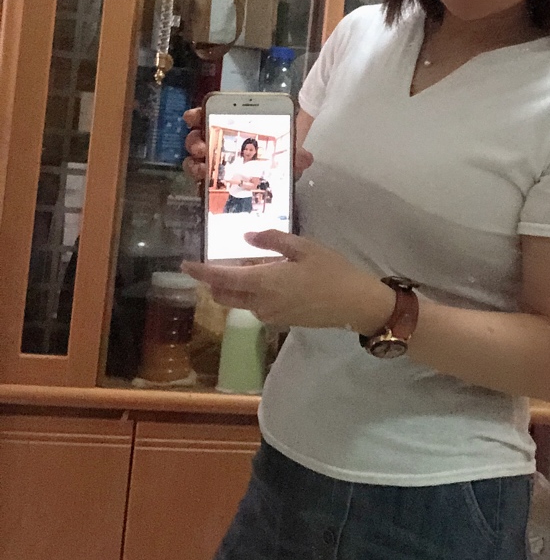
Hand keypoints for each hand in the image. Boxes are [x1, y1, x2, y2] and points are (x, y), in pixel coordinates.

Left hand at [181, 230, 393, 331]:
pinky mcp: (280, 321)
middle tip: (216, 262)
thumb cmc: (332, 271)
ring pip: (240, 302)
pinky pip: (256, 306)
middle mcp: (260, 303)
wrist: (355, 304)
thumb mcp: (304, 247)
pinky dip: (253, 293)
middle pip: (224, 295)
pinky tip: (270, 278)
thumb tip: (246, 238)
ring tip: (252, 265)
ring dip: (236, 287)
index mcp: (263, 283)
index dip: (200, 272)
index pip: (220, 278)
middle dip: (213, 282)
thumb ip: (272, 241)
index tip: (184, 264)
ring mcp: (269, 316)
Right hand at [182, 107, 313, 185]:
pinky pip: (199, 180)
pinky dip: (198, 180)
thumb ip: (297, 155)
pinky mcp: (211, 184)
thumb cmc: (278, 164)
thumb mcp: (289, 156)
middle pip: (197, 137)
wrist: (275, 192)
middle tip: (203, 147)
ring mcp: (213, 164)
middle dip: (195, 140)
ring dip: (194, 161)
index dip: (199, 114)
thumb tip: (306, 158)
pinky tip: (203, 182)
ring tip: (204, 167)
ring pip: (194, 158)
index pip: (211, 115)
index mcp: (235, 130)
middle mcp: (219, 144)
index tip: (193, 117)